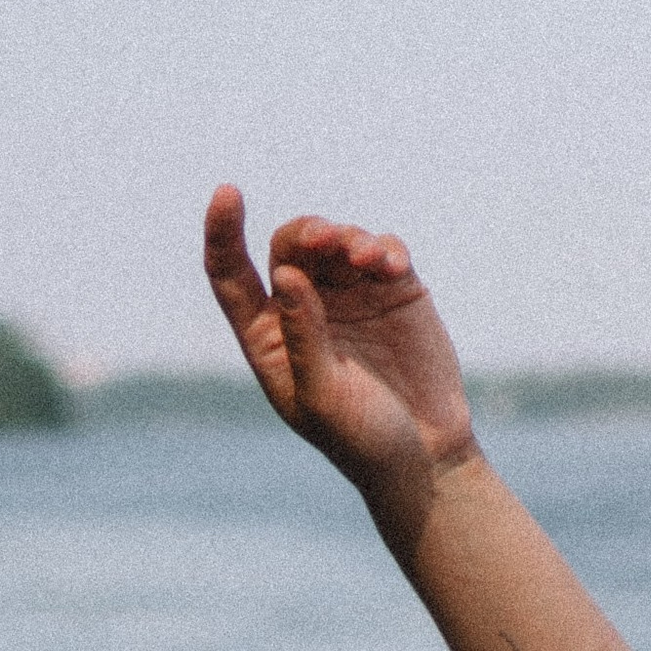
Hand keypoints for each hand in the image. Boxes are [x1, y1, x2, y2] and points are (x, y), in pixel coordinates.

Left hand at [204, 187, 477, 541]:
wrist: (426, 456)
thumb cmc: (363, 439)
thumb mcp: (324, 396)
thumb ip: (304, 337)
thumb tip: (286, 274)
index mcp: (268, 337)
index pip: (231, 275)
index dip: (223, 233)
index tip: (227, 193)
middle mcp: (302, 308)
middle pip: (289, 246)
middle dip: (306, 235)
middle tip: (326, 242)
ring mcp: (348, 296)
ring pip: (336, 242)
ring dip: (348, 239)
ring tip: (368, 260)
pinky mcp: (392, 291)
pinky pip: (382, 250)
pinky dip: (384, 249)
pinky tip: (391, 266)